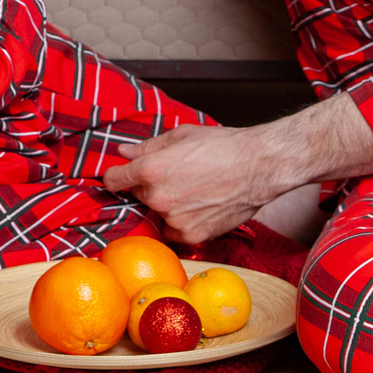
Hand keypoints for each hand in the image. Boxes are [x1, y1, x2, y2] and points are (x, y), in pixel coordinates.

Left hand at [101, 123, 286, 245]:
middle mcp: (158, 197)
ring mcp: (174, 219)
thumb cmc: (224, 146)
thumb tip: (124, 152)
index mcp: (151, 169)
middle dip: (149, 187)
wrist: (259, 167)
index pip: (113, 179)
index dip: (115, 177)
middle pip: (137, 195)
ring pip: (157, 213)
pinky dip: (181, 223)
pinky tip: (199, 207)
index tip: (119, 177)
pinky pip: (174, 232)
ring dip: (167, 206)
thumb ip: (147, 147)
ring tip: (194, 190)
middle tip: (176, 177)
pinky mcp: (192, 235)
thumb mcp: (181, 136)